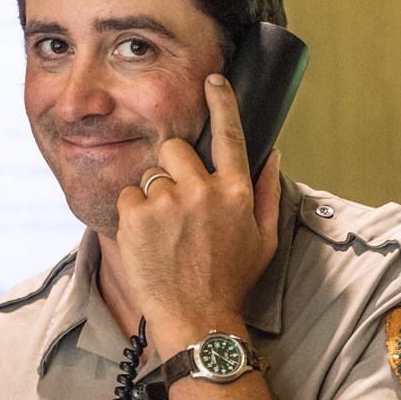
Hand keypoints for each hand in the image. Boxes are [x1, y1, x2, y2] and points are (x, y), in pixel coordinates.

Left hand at [114, 73, 282, 346]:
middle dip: (172, 169)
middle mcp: (204, 190)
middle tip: (176, 205)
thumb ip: (265, 192)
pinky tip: (147, 241)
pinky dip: (132, 214)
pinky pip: (128, 195)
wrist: (197, 319)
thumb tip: (272, 155)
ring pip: (149, 175)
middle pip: (175, 148)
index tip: (212, 79)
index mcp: (236, 192)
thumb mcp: (264, 240)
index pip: (229, 134)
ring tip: (164, 233)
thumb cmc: (231, 282)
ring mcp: (168, 201)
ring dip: (152, 197)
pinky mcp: (137, 215)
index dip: (221, 102)